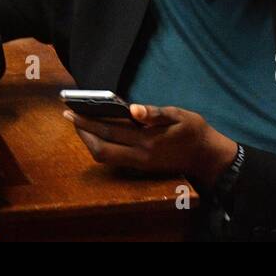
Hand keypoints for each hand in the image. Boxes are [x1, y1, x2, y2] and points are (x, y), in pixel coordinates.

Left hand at [64, 102, 237, 190]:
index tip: (71, 110)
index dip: (87, 123)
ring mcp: (139, 164)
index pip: (108, 132)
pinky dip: (102, 143)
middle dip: (82, 132)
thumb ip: (156, 113)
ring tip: (79, 122)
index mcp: (147, 141)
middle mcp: (139, 156)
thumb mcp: (178, 116)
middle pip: (101, 149)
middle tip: (68, 114)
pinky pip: (114, 157)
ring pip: (106, 156)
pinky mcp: (141, 166)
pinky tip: (98, 131)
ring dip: (90, 140)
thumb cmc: (193, 130)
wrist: (207, 156)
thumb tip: (134, 109)